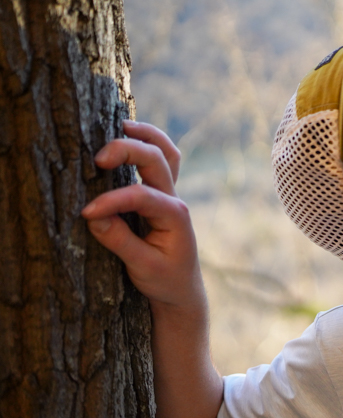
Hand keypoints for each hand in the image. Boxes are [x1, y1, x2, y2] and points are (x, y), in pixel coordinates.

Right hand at [82, 120, 202, 310]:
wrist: (181, 291)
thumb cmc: (165, 280)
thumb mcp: (142, 266)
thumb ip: (119, 241)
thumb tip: (93, 217)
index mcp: (175, 216)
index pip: (141, 195)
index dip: (112, 201)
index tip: (85, 213)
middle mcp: (175, 200)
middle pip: (158, 159)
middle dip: (129, 150)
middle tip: (99, 158)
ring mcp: (170, 195)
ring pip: (166, 153)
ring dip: (146, 136)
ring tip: (120, 126)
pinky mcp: (160, 197)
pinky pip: (162, 162)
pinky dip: (148, 144)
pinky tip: (127, 135)